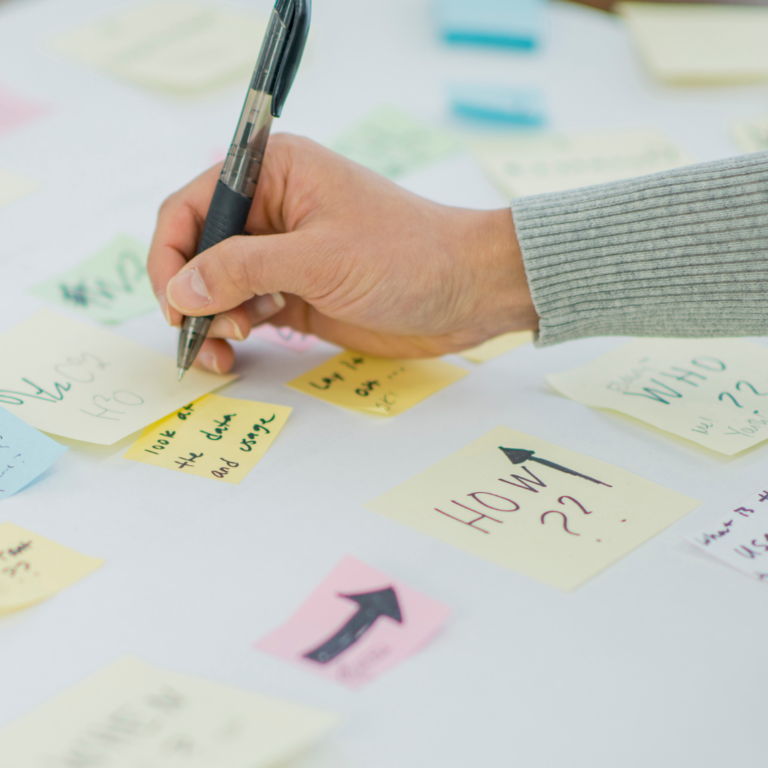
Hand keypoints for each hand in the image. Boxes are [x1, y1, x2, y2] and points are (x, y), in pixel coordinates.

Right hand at [148, 134, 537, 373]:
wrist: (467, 293)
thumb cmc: (405, 257)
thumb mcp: (318, 259)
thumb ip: (242, 269)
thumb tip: (179, 290)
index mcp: (273, 174)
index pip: (192, 208)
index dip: (170, 256)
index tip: (173, 305)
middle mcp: (271, 211)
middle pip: (198, 251)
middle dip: (192, 296)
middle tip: (211, 334)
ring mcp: (282, 256)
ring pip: (217, 286)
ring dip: (211, 320)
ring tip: (231, 349)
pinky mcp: (296, 293)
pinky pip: (245, 310)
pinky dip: (233, 331)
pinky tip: (240, 351)